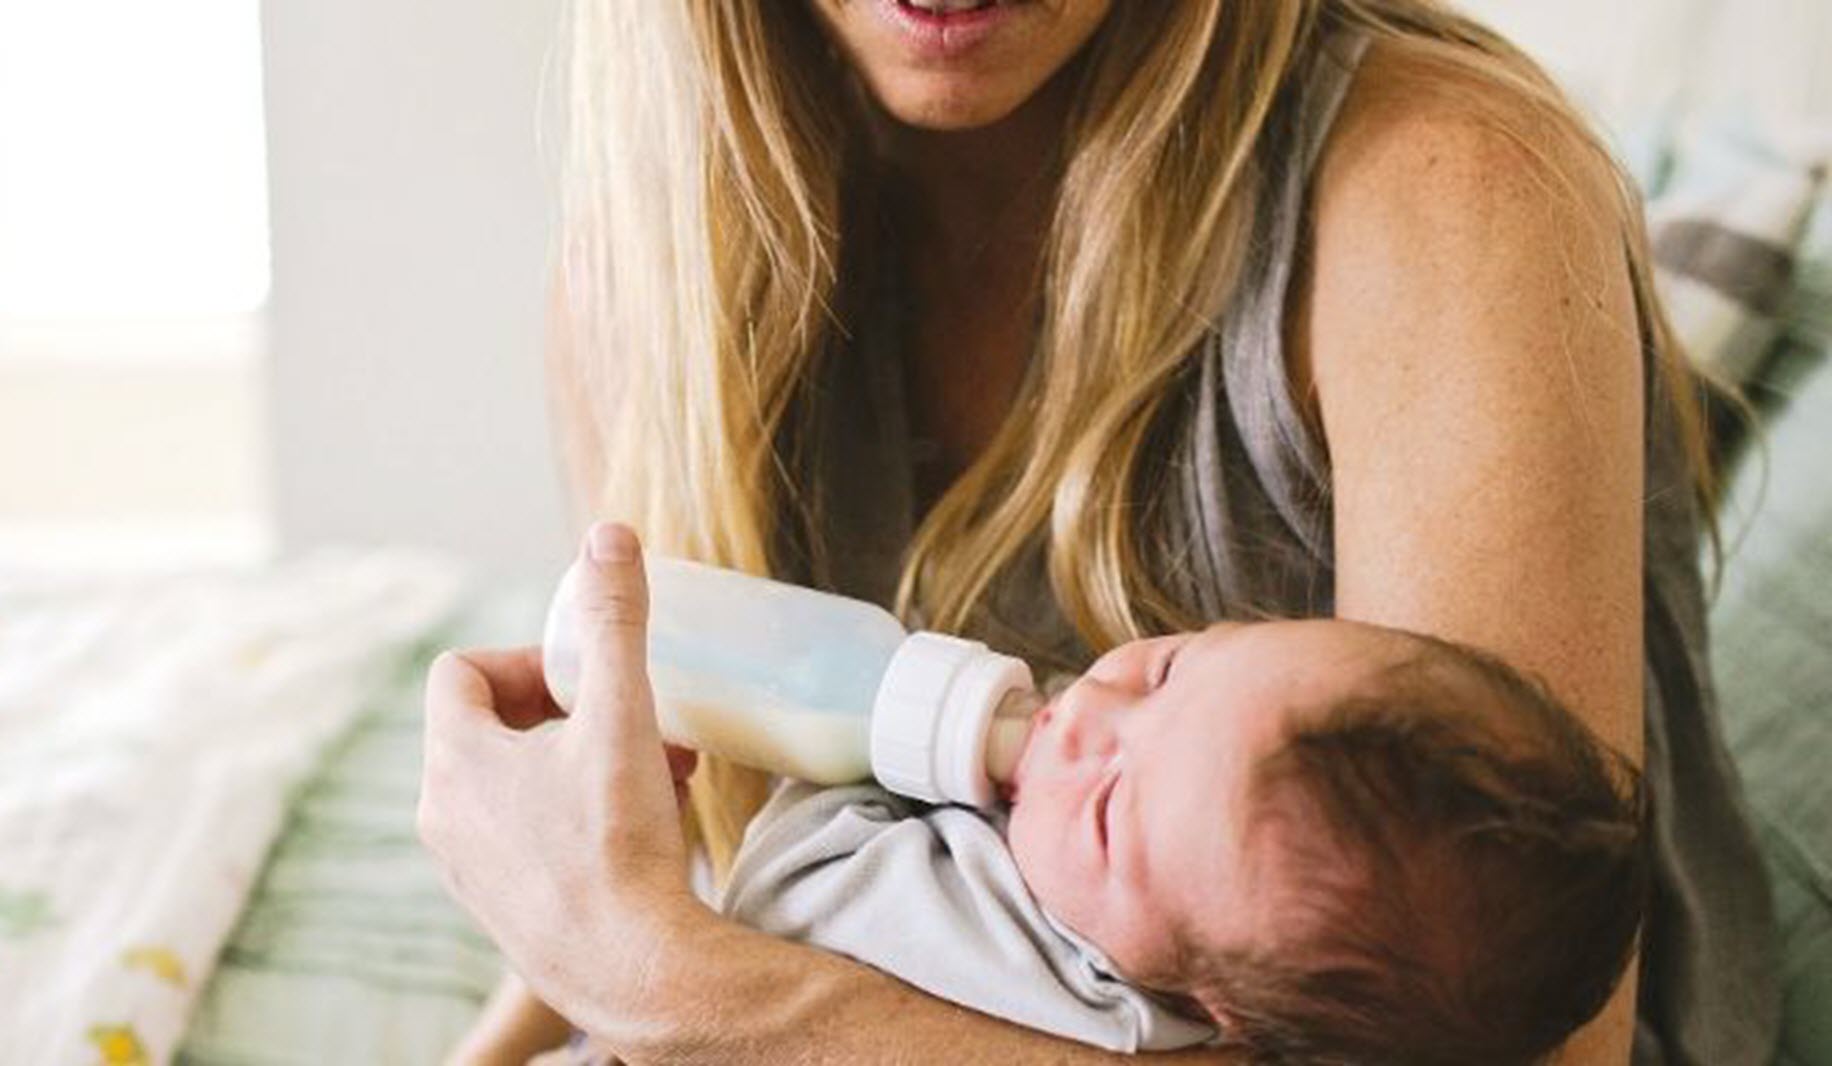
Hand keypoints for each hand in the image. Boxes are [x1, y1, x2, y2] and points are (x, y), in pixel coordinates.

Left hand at [418, 522, 705, 1017]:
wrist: (631, 970)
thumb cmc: (619, 844)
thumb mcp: (622, 714)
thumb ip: (614, 621)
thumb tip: (607, 535)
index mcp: (456, 760)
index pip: (460, 673)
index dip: (526, 661)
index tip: (585, 681)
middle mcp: (443, 814)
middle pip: (489, 727)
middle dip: (567, 712)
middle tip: (627, 722)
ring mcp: (465, 868)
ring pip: (513, 783)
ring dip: (577, 761)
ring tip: (650, 772)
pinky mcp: (497, 907)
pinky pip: (523, 834)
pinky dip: (571, 813)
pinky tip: (636, 826)